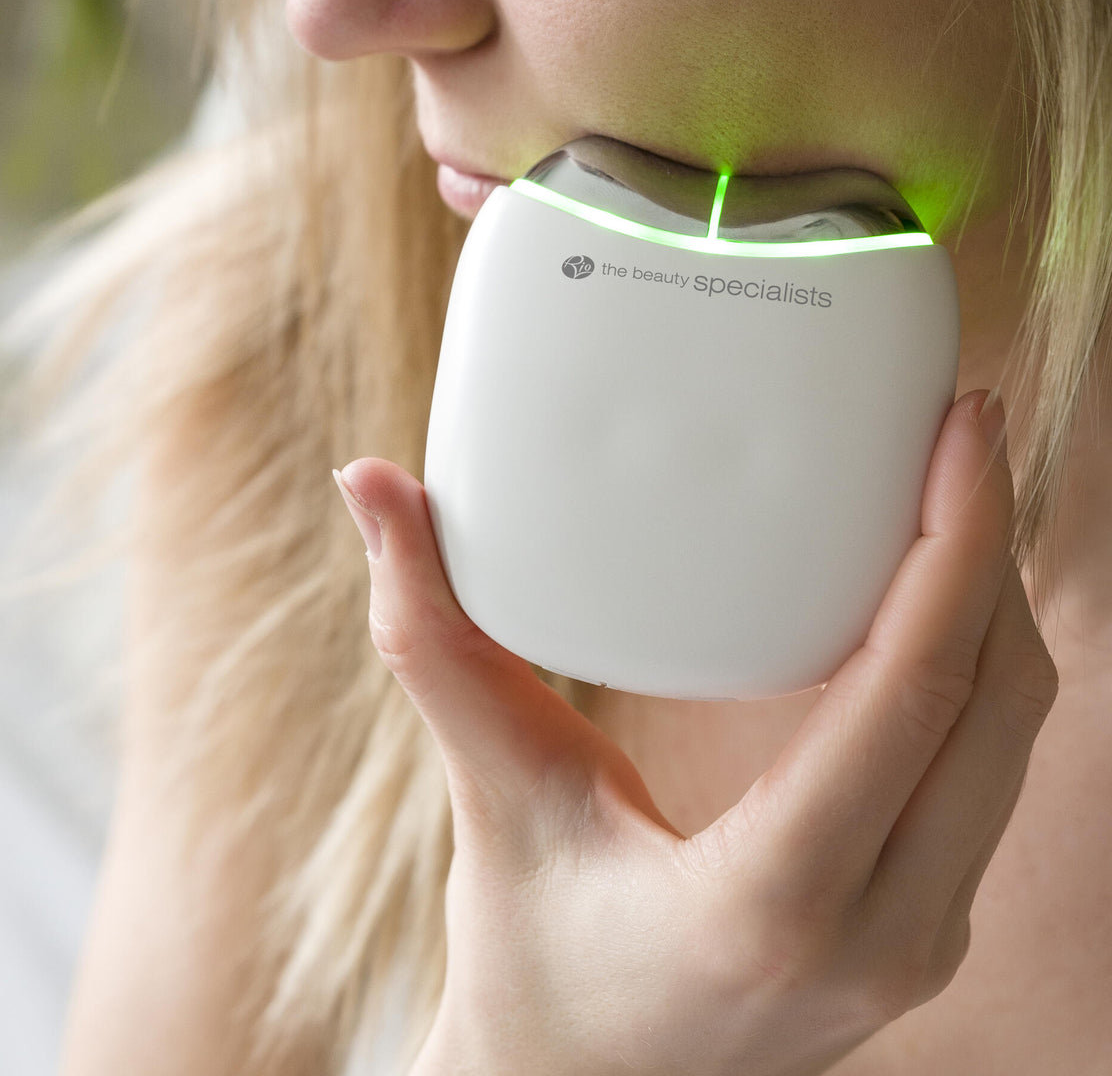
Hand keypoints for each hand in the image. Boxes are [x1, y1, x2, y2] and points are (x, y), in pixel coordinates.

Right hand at [331, 390, 1057, 1075]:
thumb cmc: (529, 957)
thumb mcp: (487, 791)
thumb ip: (433, 636)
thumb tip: (371, 489)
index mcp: (769, 899)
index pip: (914, 694)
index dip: (958, 545)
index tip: (962, 428)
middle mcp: (881, 931)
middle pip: (995, 701)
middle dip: (993, 546)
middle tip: (960, 424)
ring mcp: (919, 937)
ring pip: (1012, 738)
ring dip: (995, 602)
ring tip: (954, 487)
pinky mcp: (922, 922)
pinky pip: (987, 770)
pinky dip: (973, 665)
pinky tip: (928, 594)